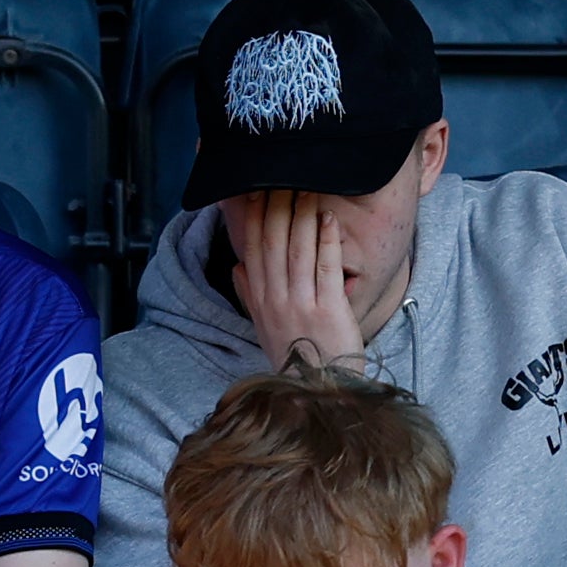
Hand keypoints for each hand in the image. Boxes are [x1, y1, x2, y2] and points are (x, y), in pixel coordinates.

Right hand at [223, 191, 369, 370]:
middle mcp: (276, 300)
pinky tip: (328, 218)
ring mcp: (302, 304)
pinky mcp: (329, 308)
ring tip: (307, 187)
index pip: (252, 250)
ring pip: (298, 249)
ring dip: (302, 214)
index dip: (252, 217)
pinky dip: (327, 240)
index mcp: (261, 301)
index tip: (254, 189)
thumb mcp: (265, 328)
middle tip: (284, 176)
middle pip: (273, 243)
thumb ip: (250, 295)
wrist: (321, 390)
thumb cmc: (297, 357)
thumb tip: (237, 266)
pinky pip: (326, 266)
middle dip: (276, 206)